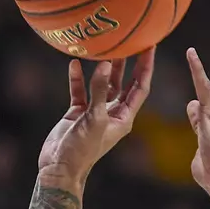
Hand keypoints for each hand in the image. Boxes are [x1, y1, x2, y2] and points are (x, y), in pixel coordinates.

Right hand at [37, 48, 155, 184]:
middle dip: (129, 63)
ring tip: (105, 46)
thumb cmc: (82, 150)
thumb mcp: (94, 119)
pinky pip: (80, 91)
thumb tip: (103, 64)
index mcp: (124, 117)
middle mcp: (112, 113)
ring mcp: (95, 112)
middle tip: (132, 40)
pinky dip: (78, 78)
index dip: (146, 67)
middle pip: (124, 83)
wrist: (59, 167)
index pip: (140, 87)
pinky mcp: (78, 113)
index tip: (150, 46)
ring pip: (102, 85)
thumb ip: (99, 91)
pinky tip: (75, 63)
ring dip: (104, 68)